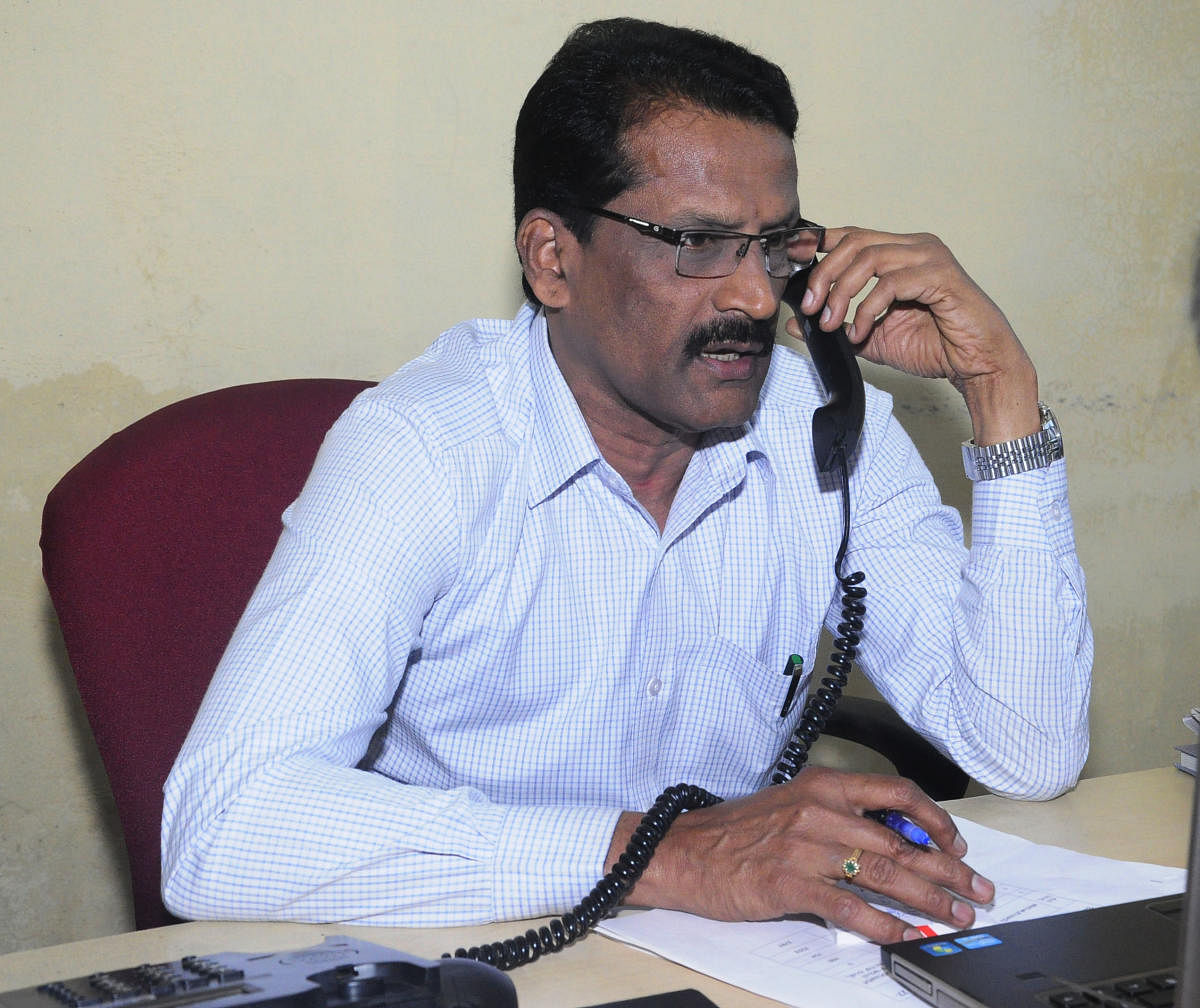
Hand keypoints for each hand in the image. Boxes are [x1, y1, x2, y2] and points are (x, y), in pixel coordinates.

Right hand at [611, 766, 994, 943]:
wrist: (683, 850)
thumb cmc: (736, 832)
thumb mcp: (790, 805)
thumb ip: (837, 816)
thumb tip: (891, 842)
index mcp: (822, 786)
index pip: (896, 793)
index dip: (935, 819)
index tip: (956, 843)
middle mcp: (819, 811)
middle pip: (900, 841)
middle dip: (948, 870)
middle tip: (977, 889)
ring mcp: (805, 848)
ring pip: (884, 874)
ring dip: (928, 899)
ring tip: (955, 915)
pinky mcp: (789, 884)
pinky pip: (848, 906)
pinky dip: (881, 924)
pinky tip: (902, 935)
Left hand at [785, 226, 1039, 444]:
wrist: (976, 365)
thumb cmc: (934, 346)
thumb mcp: (871, 338)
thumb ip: (837, 326)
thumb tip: (796, 322)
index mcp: (900, 253)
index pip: (852, 235)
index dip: (819, 243)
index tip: (791, 262)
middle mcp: (915, 246)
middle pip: (855, 241)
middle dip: (824, 274)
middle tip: (809, 308)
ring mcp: (929, 257)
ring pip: (870, 257)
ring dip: (842, 292)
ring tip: (831, 323)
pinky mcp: (941, 276)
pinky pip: (891, 283)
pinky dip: (868, 308)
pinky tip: (861, 331)